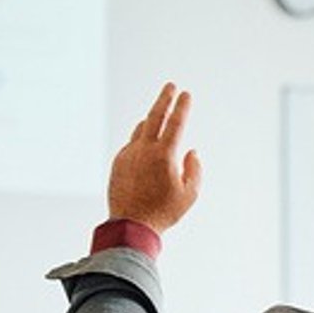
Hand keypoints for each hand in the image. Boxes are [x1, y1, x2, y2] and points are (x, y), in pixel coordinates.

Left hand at [107, 83, 201, 234]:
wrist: (131, 225)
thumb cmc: (163, 212)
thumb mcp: (189, 194)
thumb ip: (195, 169)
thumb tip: (192, 152)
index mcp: (164, 155)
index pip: (176, 123)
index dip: (183, 106)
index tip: (186, 94)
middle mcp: (144, 150)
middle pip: (155, 116)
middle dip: (164, 99)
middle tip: (170, 86)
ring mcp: (129, 155)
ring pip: (141, 129)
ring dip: (151, 119)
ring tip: (158, 114)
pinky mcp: (118, 163)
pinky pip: (131, 144)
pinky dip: (140, 139)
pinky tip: (144, 141)